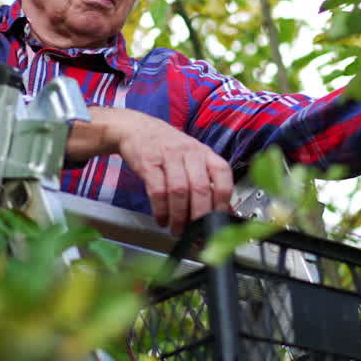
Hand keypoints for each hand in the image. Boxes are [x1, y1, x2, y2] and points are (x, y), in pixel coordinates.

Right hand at [95, 108, 233, 233]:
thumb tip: (221, 212)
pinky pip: (157, 191)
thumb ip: (206, 181)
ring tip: (177, 229)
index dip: (224, 199)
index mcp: (205, 153)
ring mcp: (169, 156)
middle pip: (200, 187)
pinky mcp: (149, 163)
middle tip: (197, 232)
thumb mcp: (191, 158)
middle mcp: (190, 152)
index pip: (223, 174)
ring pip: (179, 191)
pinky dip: (161, 210)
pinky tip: (162, 219)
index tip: (220, 219)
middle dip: (200, 216)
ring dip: (179, 216)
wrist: (136, 128)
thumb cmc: (167, 147)